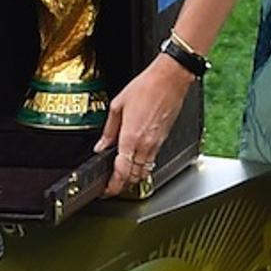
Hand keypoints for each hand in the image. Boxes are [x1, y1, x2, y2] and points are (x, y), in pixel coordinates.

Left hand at [95, 55, 194, 196]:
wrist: (170, 79)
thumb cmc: (146, 86)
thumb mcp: (118, 105)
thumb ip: (109, 130)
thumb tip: (101, 145)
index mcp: (131, 137)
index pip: (122, 171)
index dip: (113, 186)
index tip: (106, 191)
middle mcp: (145, 144)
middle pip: (134, 177)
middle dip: (122, 185)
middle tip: (112, 185)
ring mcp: (157, 143)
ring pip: (145, 171)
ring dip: (134, 177)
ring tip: (123, 175)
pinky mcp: (164, 139)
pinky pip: (152, 159)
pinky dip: (144, 165)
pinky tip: (137, 159)